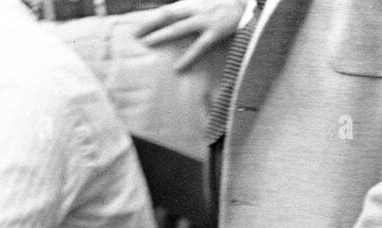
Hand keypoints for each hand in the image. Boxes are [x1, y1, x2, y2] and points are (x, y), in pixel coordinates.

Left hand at [126, 0, 246, 70]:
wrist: (247, 2)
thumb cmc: (226, 5)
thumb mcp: (205, 5)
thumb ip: (192, 13)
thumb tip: (178, 23)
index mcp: (192, 3)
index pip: (167, 10)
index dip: (151, 18)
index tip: (137, 27)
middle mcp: (195, 8)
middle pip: (167, 15)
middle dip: (149, 24)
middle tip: (134, 35)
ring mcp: (204, 20)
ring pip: (178, 27)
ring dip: (162, 35)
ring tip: (148, 44)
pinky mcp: (215, 31)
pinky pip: (199, 46)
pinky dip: (188, 57)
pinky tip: (178, 67)